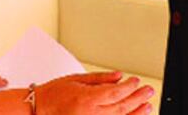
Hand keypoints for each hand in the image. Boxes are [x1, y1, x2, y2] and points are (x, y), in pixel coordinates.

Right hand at [36, 71, 153, 114]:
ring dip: (136, 113)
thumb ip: (100, 78)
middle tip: (148, 92)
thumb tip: (119, 76)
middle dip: (138, 99)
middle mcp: (91, 114)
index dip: (130, 87)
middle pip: (122, 107)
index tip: (137, 82)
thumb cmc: (54, 94)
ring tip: (147, 106)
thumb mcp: (77, 79)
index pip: (116, 92)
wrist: (39, 109)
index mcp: (87, 99)